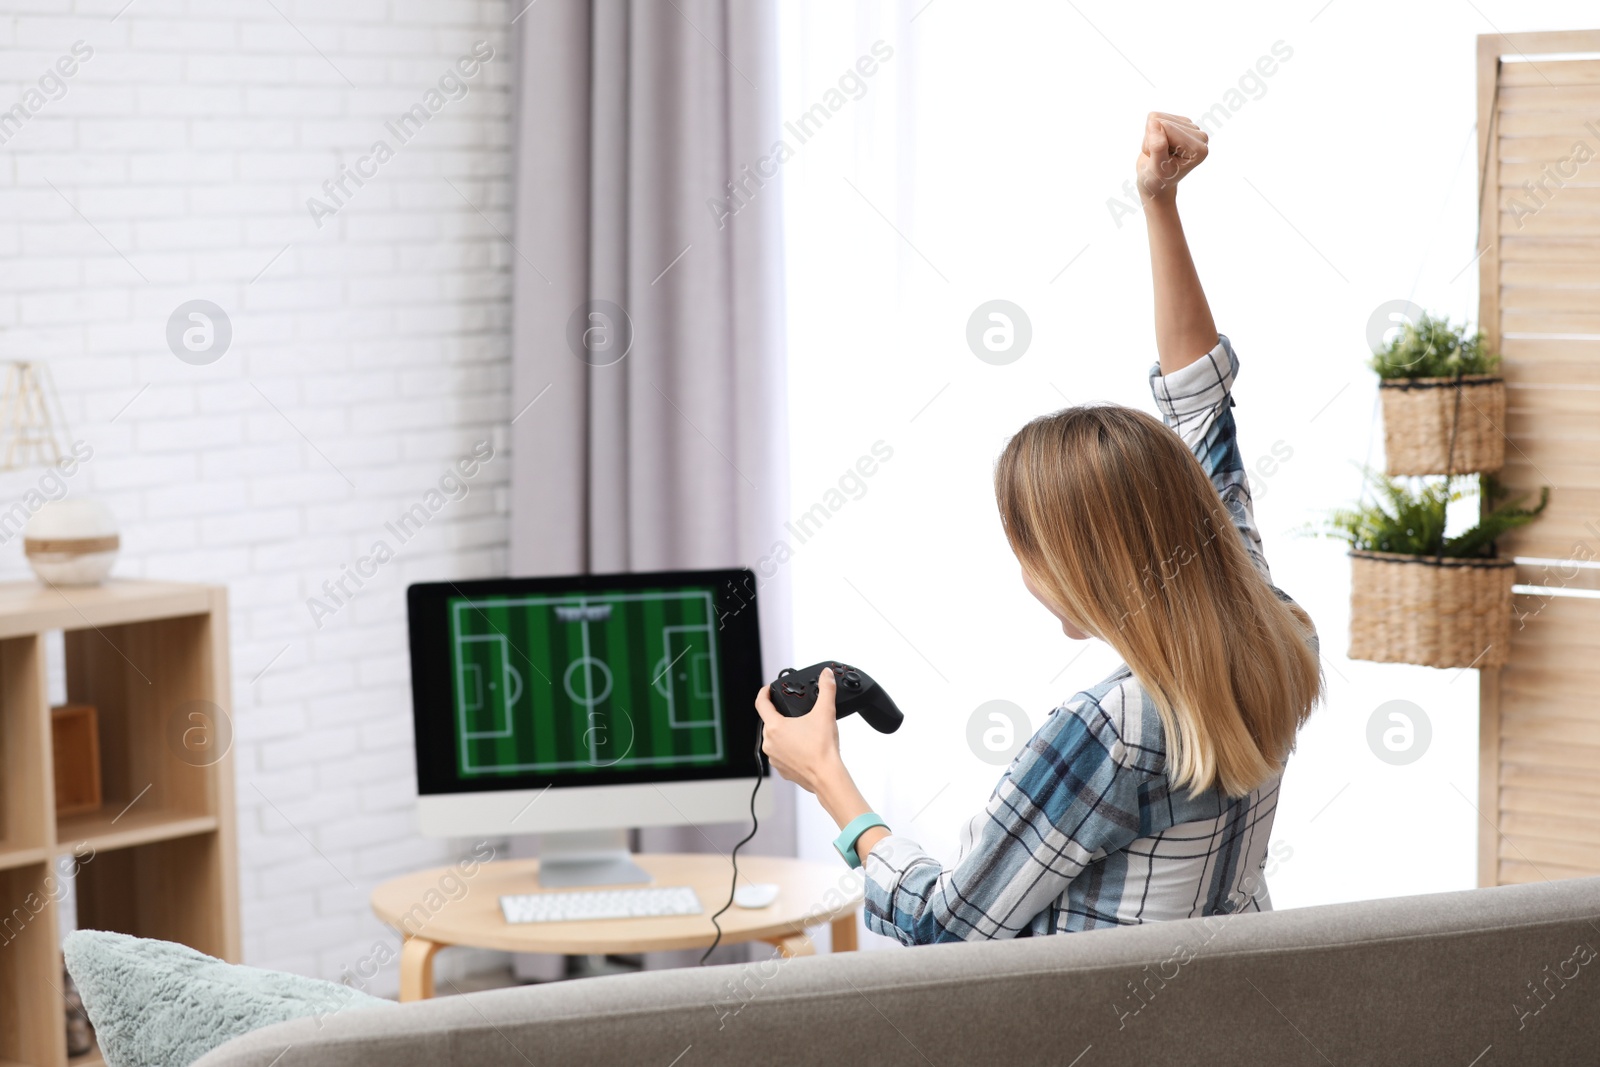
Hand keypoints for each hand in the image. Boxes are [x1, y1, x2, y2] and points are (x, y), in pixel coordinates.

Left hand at [754, 668, 844, 795]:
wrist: (827, 776)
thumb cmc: (822, 748)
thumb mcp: (825, 712)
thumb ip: (826, 689)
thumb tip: (826, 674)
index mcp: (774, 726)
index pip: (761, 703)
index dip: (764, 692)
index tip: (768, 689)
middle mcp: (769, 743)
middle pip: (770, 722)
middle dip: (781, 715)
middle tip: (797, 713)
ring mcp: (774, 758)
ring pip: (775, 739)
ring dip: (785, 733)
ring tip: (802, 731)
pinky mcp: (781, 769)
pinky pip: (781, 754)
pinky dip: (789, 749)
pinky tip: (804, 747)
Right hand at [1136, 112, 1207, 204]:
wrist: (1156, 184)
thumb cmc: (1157, 181)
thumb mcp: (1157, 169)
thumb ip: (1158, 148)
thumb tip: (1154, 123)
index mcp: (1199, 148)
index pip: (1167, 128)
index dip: (1154, 144)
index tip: (1159, 162)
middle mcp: (1199, 136)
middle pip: (1163, 122)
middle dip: (1153, 140)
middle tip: (1157, 159)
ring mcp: (1191, 128)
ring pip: (1158, 118)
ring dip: (1151, 137)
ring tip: (1158, 154)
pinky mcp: (1181, 122)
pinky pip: (1156, 117)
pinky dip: (1151, 133)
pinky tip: (1158, 146)